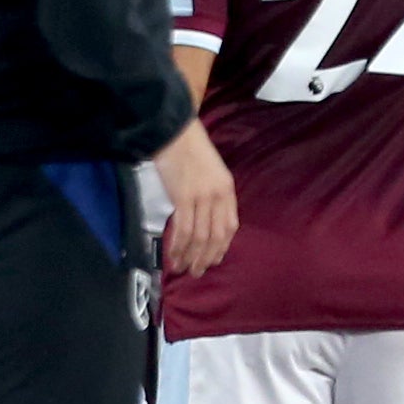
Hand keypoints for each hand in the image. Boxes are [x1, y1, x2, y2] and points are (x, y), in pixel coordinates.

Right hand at [155, 118, 236, 276]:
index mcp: (227, 189)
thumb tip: (202, 220)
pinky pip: (183, 229)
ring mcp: (201, 197)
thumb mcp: (210, 171)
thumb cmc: (188, 149)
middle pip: (215, 236)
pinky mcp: (183, 197)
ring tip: (182, 268)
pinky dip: (178, 245)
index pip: (229, 227)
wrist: (173, 132)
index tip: (213, 260)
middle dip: (206, 258)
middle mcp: (218, 196)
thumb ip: (211, 194)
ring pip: (199, 237)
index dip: (221, 248)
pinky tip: (173, 254)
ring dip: (190, 256)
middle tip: (196, 272)